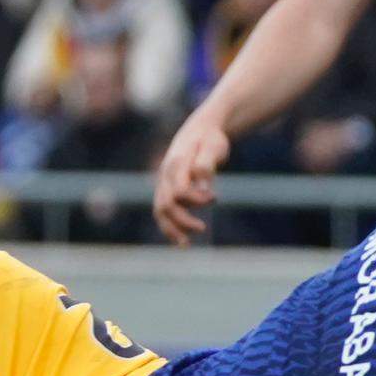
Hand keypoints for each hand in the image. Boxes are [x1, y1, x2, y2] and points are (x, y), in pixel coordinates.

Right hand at [151, 106, 232, 243]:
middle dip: (182, 220)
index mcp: (176, 163)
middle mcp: (165, 174)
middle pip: (166, 204)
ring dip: (171, 229)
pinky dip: (168, 226)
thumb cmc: (210, 139)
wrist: (200, 131)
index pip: (179, 190)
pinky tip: (180, 239)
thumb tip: (205, 189)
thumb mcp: (214, 147)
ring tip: (185, 245)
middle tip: (202, 229)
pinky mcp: (166, 189)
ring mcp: (163, 182)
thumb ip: (207, 166)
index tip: (214, 197)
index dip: (196, 199)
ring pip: (160, 210)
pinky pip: (161, 211)